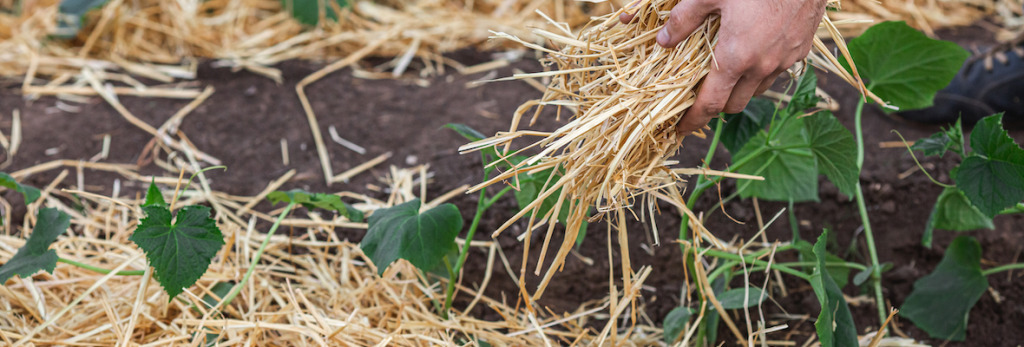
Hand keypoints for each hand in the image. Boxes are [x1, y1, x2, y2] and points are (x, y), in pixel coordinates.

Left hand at [620, 0, 827, 134]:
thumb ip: (684, 19)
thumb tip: (663, 41)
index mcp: (736, 58)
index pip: (710, 104)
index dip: (693, 120)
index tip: (680, 129)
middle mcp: (762, 67)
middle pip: (734, 104)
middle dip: (715, 106)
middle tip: (700, 95)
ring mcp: (785, 60)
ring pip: (757, 90)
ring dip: (740, 89)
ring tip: (727, 73)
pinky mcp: (802, 50)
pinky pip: (777, 72)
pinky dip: (761, 72)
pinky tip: (754, 53)